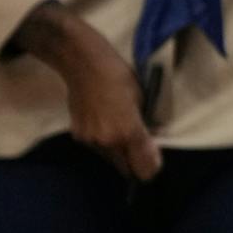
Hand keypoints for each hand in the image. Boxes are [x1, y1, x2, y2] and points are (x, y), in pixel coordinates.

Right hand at [60, 28, 161, 182]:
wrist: (84, 65)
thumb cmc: (119, 77)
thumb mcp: (142, 98)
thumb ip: (146, 126)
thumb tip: (153, 140)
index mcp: (128, 131)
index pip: (143, 167)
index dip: (151, 166)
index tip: (155, 159)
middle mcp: (108, 142)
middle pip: (125, 167)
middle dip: (135, 163)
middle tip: (142, 150)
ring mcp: (90, 141)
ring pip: (110, 159)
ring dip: (119, 153)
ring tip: (123, 135)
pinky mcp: (78, 136)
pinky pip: (97, 148)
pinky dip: (105, 143)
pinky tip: (107, 127)